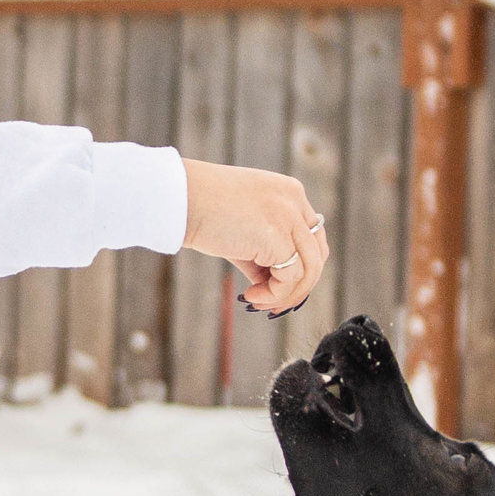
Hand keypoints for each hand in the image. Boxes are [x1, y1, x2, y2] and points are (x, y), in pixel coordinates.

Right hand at [178, 159, 329, 314]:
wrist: (177, 198)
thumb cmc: (200, 210)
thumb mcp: (242, 227)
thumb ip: (262, 250)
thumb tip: (269, 284)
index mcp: (289, 192)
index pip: (311, 235)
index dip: (300, 265)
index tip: (274, 286)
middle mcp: (294, 201)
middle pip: (316, 253)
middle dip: (298, 285)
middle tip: (271, 303)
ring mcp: (288, 217)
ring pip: (308, 269)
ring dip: (286, 294)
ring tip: (258, 302)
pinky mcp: (277, 237)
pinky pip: (290, 278)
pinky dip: (274, 295)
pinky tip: (250, 296)